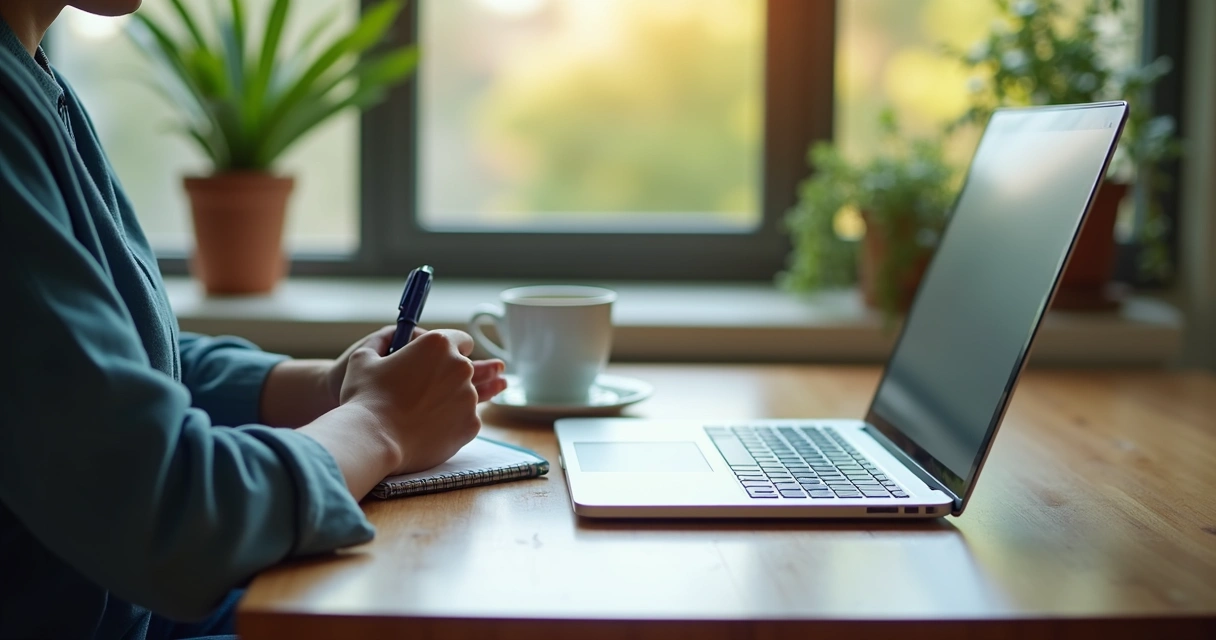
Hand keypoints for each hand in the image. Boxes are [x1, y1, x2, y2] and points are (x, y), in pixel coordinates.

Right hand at [338, 329, 487, 473]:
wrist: (373, 440)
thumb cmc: (366, 397)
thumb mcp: (364, 358)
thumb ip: (383, 342)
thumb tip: (392, 338)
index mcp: (438, 344)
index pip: (461, 340)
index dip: (449, 349)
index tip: (438, 361)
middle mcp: (460, 367)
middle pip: (463, 369)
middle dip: (447, 377)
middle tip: (422, 391)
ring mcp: (469, 397)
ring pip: (465, 396)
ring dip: (449, 400)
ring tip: (419, 413)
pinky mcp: (471, 425)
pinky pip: (465, 420)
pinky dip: (451, 424)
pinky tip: (427, 429)